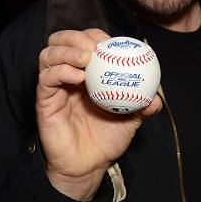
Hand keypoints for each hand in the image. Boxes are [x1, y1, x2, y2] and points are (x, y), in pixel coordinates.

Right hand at [36, 29, 161, 200]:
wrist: (89, 166)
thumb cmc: (107, 139)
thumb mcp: (131, 120)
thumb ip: (143, 106)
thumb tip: (156, 98)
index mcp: (87, 73)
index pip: (85, 42)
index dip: (95, 35)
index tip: (111, 41)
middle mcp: (67, 76)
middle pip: (61, 41)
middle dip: (76, 37)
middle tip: (95, 47)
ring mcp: (53, 87)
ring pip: (48, 55)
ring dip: (67, 51)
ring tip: (86, 58)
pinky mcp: (43, 101)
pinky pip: (46, 79)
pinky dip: (60, 71)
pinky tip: (78, 77)